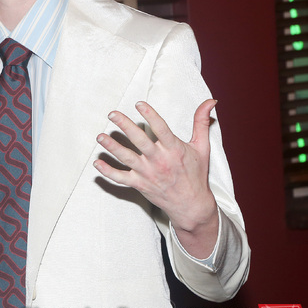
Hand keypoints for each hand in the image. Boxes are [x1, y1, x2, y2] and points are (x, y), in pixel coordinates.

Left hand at [93, 100, 218, 258]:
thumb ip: (202, 122)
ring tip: (100, 136)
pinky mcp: (140, 184)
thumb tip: (210, 101)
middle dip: (125, 126)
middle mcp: (160, 161)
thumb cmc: (196, 173)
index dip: (150, 115)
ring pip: (127, 159)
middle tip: (112, 114)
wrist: (192, 205)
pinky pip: (121, 178)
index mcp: (175, 150)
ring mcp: (148, 174)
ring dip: (112, 147)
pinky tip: (97, 163)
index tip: (139, 103)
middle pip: (140, 141)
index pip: (161, 129)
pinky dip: (108, 172)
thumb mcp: (202, 147)